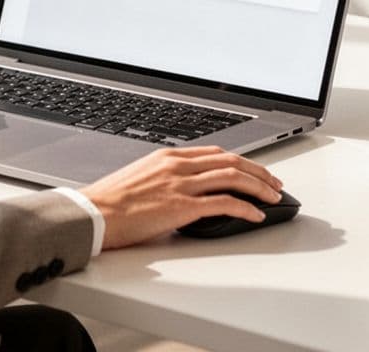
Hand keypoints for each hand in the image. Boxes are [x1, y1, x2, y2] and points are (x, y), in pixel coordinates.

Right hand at [79, 146, 282, 249]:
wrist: (94, 213)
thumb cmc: (110, 201)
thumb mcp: (140, 178)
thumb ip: (164, 178)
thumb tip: (181, 190)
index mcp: (168, 157)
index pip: (215, 152)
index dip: (240, 161)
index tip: (254, 170)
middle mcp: (178, 166)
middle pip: (231, 161)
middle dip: (258, 171)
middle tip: (274, 183)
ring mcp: (181, 185)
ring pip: (233, 177)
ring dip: (259, 187)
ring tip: (273, 197)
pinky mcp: (183, 207)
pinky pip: (224, 203)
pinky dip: (245, 208)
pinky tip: (255, 215)